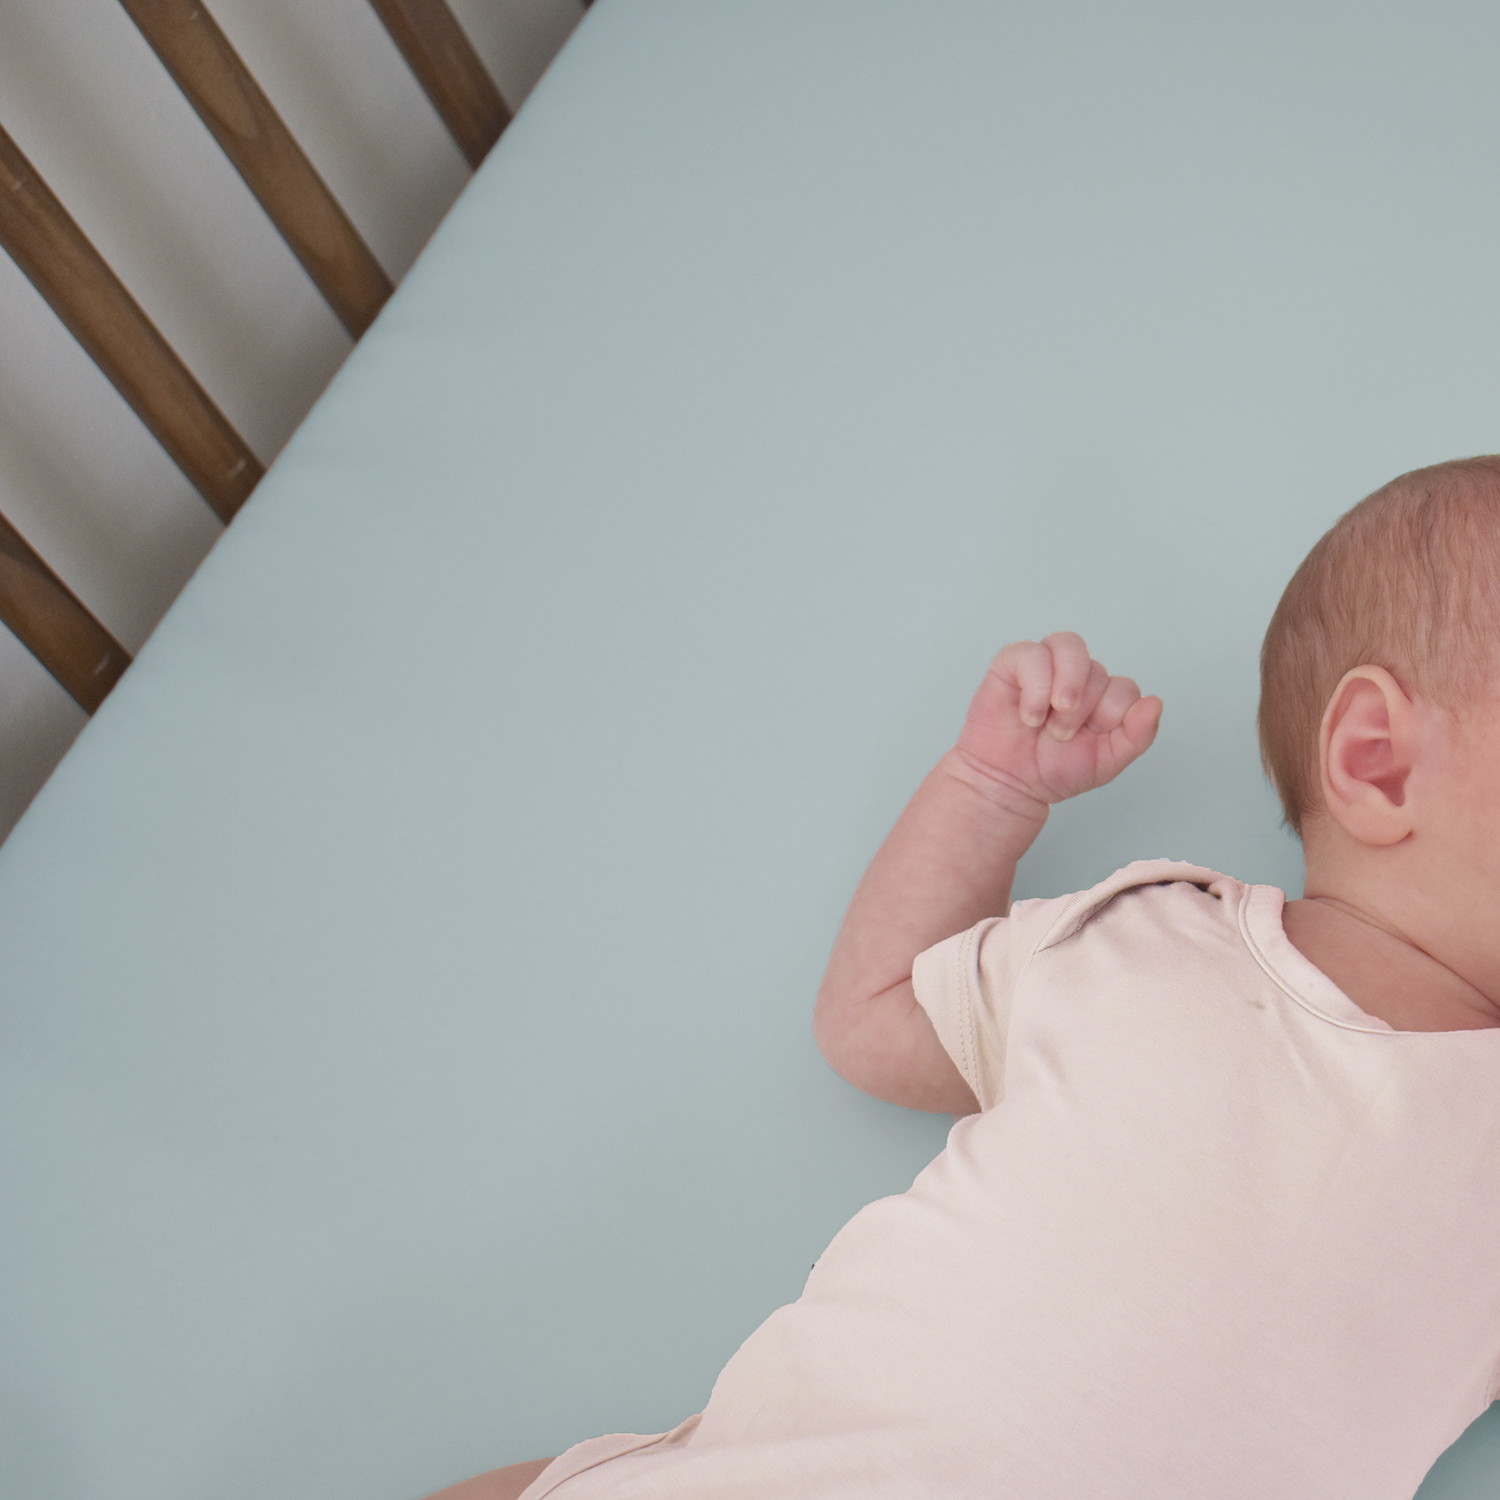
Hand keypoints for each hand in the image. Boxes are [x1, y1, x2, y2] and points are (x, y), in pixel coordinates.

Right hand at [949, 632, 1161, 812]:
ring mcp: (1044, 665)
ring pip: (1068, 645)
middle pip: (1096, 669)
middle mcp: (1076, 675)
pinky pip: (1031, 653)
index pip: (1124, 687)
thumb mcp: (1106, 761)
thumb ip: (1137, 735)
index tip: (1089, 738)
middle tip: (1061, 736)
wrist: (1008, 784)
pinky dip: (1035, 687)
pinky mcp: (1012, 663)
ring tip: (1050, 718)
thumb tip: (1156, 702)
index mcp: (1102, 696)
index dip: (1111, 714)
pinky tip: (1030, 714)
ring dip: (1066, 684)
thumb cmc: (1053, 770)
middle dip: (1082, 710)